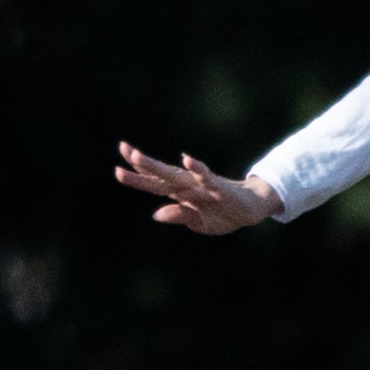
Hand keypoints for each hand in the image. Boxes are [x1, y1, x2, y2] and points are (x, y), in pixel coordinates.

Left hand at [116, 141, 277, 235]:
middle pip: (160, 175)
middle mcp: (188, 185)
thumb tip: (156, 215)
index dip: (137, 176)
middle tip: (123, 148)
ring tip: (137, 156)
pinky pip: (207, 177)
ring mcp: (202, 185)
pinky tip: (187, 159)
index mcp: (181, 193)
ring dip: (156, 166)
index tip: (117, 168)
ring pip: (176, 174)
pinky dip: (197, 168)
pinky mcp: (219, 187)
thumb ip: (179, 216)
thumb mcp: (199, 222)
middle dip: (141, 164)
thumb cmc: (223, 213)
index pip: (155, 183)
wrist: (252, 209)